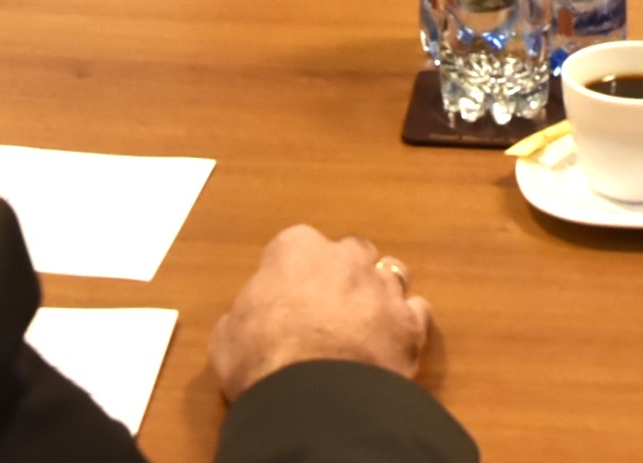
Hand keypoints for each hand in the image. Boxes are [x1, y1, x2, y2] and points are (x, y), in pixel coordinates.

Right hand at [208, 224, 431, 394]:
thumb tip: (249, 322)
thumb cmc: (261, 359)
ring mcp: (382, 287)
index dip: (294, 273)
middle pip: (351, 253)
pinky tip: (392, 345)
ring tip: (365, 327)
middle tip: (330, 310)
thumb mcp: (227, 336)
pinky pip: (415, 312)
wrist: (313, 398)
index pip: (297, 246)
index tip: (288, 297)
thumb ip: (245, 315)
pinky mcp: (410, 322)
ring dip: (378, 295)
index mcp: (296, 250)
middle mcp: (345, 258)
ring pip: (390, 276)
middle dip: (344, 274)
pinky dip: (405, 324)